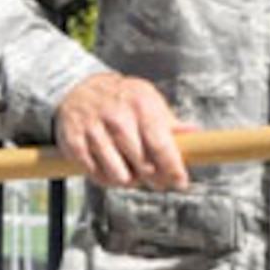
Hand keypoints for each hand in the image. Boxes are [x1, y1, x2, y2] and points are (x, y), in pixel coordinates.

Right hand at [56, 73, 189, 189]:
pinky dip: (105, 179)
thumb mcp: (149, 101)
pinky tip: (112, 172)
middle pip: (142, 163)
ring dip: (129, 181)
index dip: (173, 169)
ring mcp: (94, 130)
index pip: (161, 145)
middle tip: (158, 182)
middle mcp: (117, 118)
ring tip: (133, 177)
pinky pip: (94, 173)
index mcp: (142, 106)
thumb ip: (170, 122)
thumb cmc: (123, 98)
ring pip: (118, 173)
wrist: (78, 87)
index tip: (180, 183)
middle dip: (154, 179)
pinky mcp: (74, 142)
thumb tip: (194, 134)